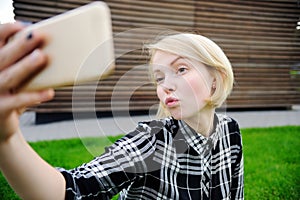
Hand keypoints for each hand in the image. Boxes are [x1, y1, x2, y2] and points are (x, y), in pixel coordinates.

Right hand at [0, 22, 53, 142]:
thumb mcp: (15, 78)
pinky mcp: (0, 109)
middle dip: (19, 44)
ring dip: (25, 66)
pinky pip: (18, 101)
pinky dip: (35, 96)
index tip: (25, 26)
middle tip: (38, 35)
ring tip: (40, 56)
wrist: (1, 126)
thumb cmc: (11, 96)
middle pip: (2, 57)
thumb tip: (49, 50)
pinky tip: (50, 93)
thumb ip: (23, 64)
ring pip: (8, 77)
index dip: (6, 30)